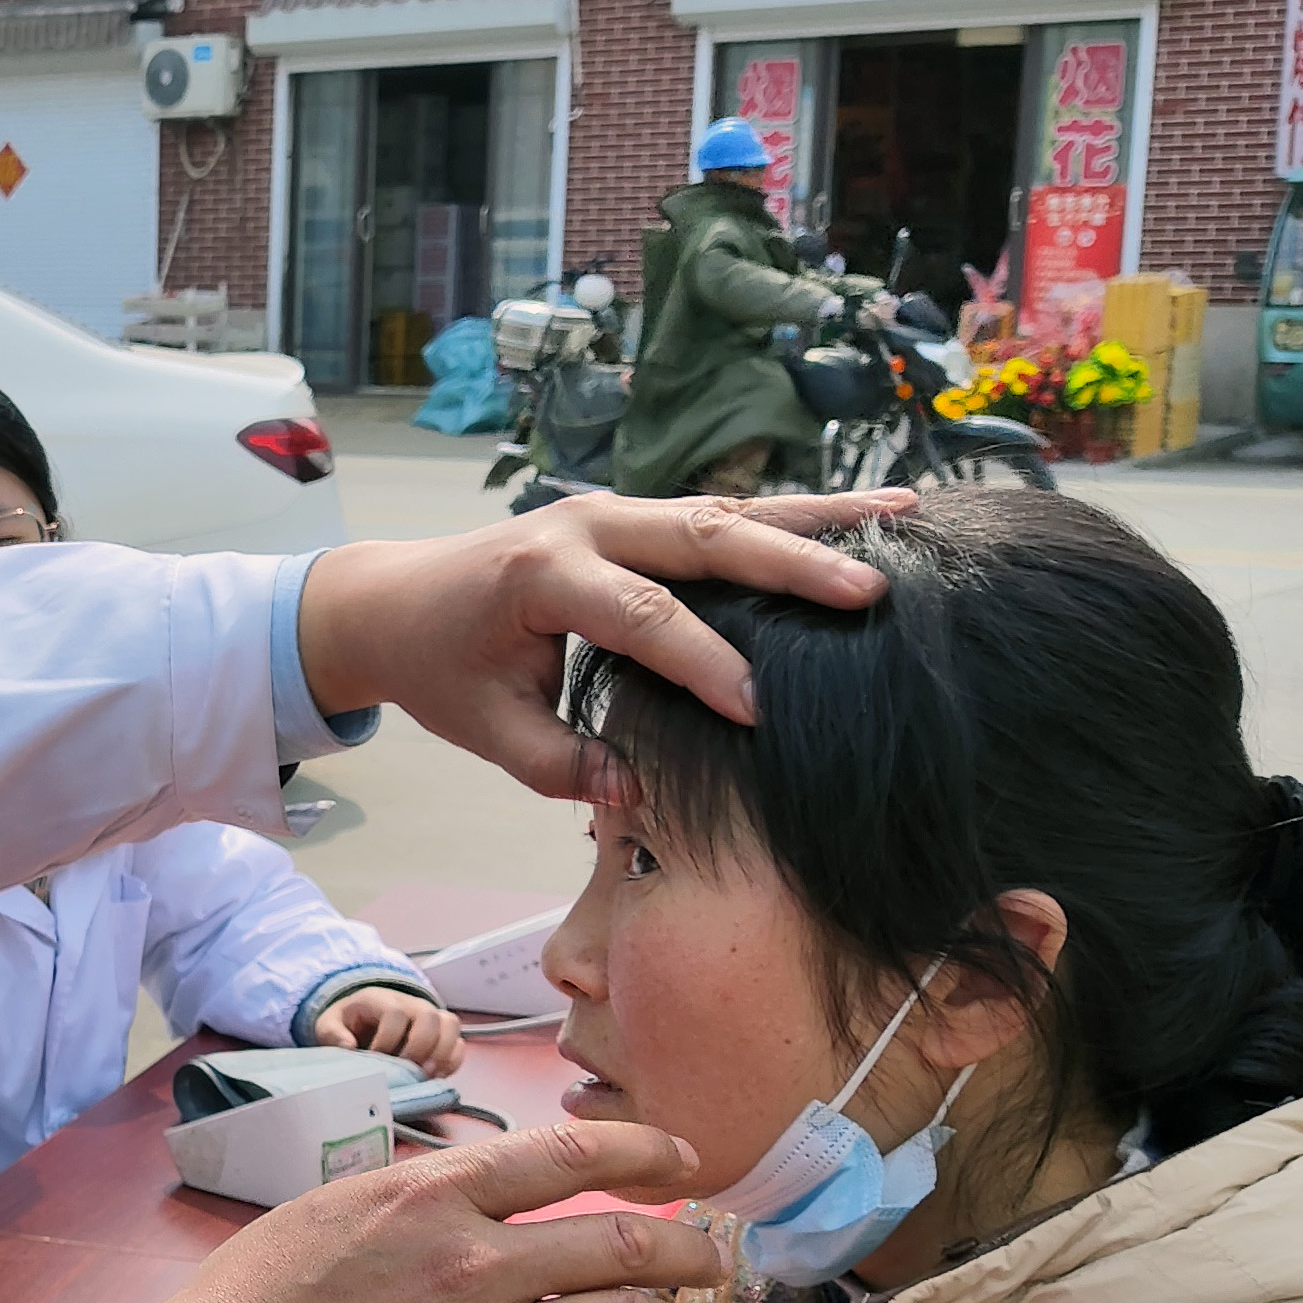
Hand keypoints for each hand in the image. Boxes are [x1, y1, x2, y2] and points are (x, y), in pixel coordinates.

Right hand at [106, 1117, 724, 1302]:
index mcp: (433, 1196)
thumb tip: (472, 1200)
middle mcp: (478, 1262)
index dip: (646, 1152)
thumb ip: (414, 1199)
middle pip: (627, 1242)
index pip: (573, 1155)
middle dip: (689, 1249)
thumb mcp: (327, 1212)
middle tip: (711, 1260)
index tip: (685, 1161)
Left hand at [291, 494, 908, 802]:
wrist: (397, 599)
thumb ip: (557, 764)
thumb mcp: (485, 730)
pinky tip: (866, 515)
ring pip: (728, 510)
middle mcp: (586, 524)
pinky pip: (721, 514)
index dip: (703, 663)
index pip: (640, 617)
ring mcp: (615, 509)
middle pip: (705, 537)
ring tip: (905, 516)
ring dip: (817, 519)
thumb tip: (638, 792)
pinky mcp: (636, 515)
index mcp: (542, 574)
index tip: (761, 711)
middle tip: (870, 594)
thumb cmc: (442, 667)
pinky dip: (792, 518)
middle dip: (791, 565)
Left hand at [314, 983, 465, 1069]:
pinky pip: (459, 1043)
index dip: (388, 1039)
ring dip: (442, 1053)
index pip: (396, 1013)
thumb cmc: (346, 1024)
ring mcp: (430, 1017)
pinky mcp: (442, 1034)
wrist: (363, 1018)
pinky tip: (436, 1076)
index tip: (376, 1058)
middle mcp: (411, 1003)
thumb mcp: (328, 1025)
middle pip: (429, 1016)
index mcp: (381, 999)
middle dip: (420, 1047)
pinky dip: (452, 1061)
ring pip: (450, 1025)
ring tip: (426, 1075)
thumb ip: (332, 1034)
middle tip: (407, 1070)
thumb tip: (348, 1046)